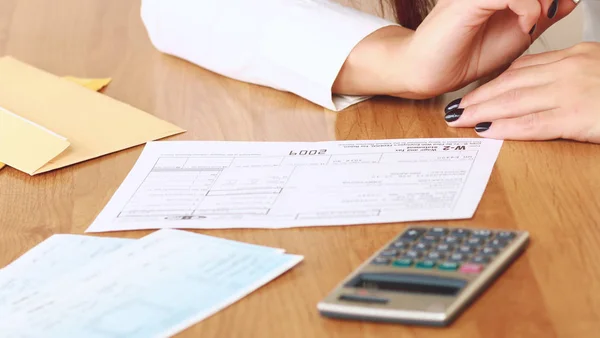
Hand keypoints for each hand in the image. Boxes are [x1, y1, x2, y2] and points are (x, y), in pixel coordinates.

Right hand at [399, 0, 576, 97]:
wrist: (425, 73)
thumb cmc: (460, 59)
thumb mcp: (513, 37)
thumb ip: (538, 17)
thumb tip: (567, 2)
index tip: (555, 12)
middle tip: (547, 16)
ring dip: (540, 1)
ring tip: (535, 23)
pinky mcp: (468, 2)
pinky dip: (528, 9)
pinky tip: (525, 27)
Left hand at [444, 42, 599, 143]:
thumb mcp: (598, 71)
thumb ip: (573, 76)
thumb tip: (547, 89)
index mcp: (576, 57)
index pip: (523, 68)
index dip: (494, 81)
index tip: (474, 91)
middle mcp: (570, 69)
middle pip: (511, 82)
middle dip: (479, 96)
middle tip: (456, 106)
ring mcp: (572, 91)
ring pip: (514, 100)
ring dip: (482, 111)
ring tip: (460, 119)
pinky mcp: (577, 114)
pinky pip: (533, 123)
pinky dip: (506, 127)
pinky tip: (487, 132)